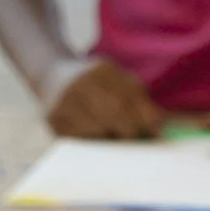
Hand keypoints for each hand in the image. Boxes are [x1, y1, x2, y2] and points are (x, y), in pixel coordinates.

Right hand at [40, 58, 165, 140]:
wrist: (51, 75)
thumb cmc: (95, 83)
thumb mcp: (117, 79)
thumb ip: (139, 98)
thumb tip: (158, 127)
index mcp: (102, 69)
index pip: (129, 97)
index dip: (146, 117)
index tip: (156, 132)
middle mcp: (80, 82)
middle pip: (116, 112)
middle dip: (131, 130)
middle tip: (137, 141)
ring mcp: (64, 100)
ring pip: (99, 129)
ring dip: (112, 139)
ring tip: (115, 138)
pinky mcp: (52, 118)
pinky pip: (80, 138)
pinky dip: (93, 141)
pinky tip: (95, 137)